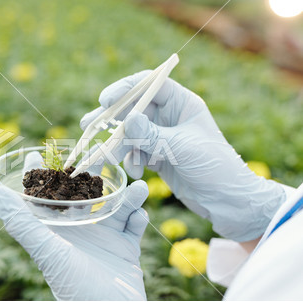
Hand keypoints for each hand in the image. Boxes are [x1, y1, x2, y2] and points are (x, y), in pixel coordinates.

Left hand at [0, 152, 149, 299]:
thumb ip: (22, 223)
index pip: (44, 199)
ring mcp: (103, 239)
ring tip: (138, 188)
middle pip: (83, 196)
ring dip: (127, 197)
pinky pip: (132, 226)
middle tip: (99, 156)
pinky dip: (138, 218)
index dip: (39, 176)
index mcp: (57, 231)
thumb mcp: (47, 251)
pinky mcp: (124, 249)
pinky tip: (139, 215)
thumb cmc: (73, 286)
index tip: (35, 154)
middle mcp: (79, 231)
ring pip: (115, 207)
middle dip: (91, 177)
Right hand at [81, 71, 286, 241]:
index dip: (125, 88)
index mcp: (182, 103)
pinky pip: (136, 152)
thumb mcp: (182, 148)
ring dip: (119, 145)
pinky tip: (137, 172)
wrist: (228, 201)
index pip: (149, 84)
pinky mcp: (158, 155)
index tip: (105, 100)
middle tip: (88, 124)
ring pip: (131, 133)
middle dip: (111, 118)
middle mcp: (170, 116)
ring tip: (106, 158)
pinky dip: (132, 161)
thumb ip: (151, 134)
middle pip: (134, 108)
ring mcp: (162, 136)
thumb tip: (126, 119)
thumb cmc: (215, 167)